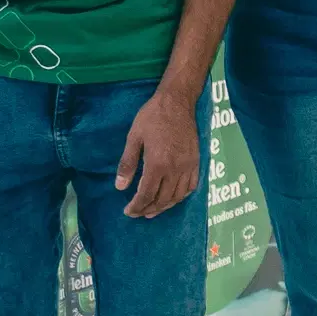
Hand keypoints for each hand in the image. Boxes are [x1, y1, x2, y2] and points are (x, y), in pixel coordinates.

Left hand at [116, 88, 200, 217]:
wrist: (178, 102)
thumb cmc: (152, 117)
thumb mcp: (134, 138)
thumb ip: (127, 164)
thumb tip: (120, 187)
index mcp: (157, 164)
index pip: (147, 194)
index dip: (136, 206)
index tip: (128, 212)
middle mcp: (175, 169)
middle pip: (162, 199)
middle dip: (148, 209)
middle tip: (138, 213)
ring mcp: (188, 166)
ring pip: (177, 196)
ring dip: (164, 206)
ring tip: (153, 210)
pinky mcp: (196, 162)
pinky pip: (191, 186)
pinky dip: (181, 196)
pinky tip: (173, 198)